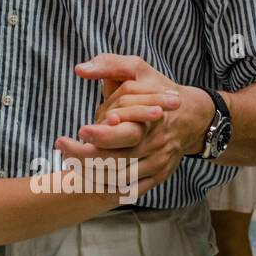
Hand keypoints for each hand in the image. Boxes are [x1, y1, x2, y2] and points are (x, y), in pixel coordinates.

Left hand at [60, 54, 215, 190]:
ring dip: (91, 174)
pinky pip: (129, 190)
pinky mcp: (156, 177)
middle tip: (62, 146)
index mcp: (151, 120)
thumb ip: (109, 65)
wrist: (194, 115)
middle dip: (84, 157)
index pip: (125, 133)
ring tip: (67, 160)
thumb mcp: (137, 69)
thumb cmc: (158, 88)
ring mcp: (156, 164)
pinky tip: (86, 179)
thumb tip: (80, 69)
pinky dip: (107, 188)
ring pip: (120, 179)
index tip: (80, 130)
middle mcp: (154, 146)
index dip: (101, 135)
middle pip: (117, 161)